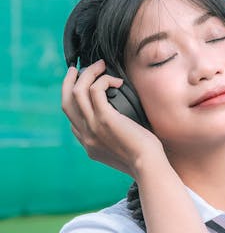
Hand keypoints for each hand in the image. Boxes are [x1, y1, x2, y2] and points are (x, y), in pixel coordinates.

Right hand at [61, 59, 163, 176]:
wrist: (148, 167)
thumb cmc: (145, 159)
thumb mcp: (122, 152)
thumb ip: (115, 140)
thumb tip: (123, 126)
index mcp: (89, 145)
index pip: (72, 121)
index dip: (74, 101)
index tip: (83, 89)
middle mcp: (86, 136)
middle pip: (66, 102)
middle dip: (69, 82)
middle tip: (78, 69)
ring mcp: (92, 127)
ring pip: (77, 92)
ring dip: (88, 74)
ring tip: (100, 65)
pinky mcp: (104, 119)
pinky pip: (95, 90)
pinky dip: (104, 80)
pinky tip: (117, 81)